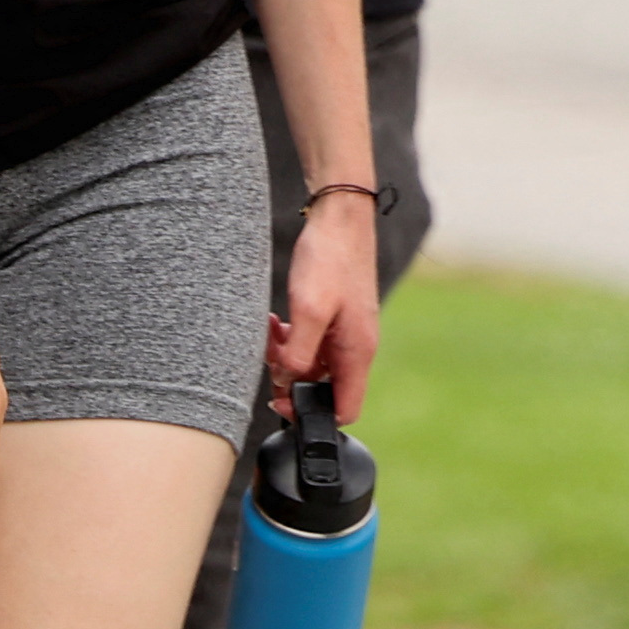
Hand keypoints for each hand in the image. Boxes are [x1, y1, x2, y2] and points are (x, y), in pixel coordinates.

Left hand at [274, 188, 383, 422]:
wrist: (338, 214)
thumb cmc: (330, 258)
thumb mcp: (310, 310)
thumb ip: (300, 353)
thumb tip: (288, 382)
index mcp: (358, 351)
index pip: (345, 408)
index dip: (313, 414)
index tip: (283, 400)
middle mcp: (355, 346)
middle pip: (323, 387)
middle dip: (292, 379)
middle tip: (270, 359)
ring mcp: (345, 330)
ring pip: (313, 364)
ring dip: (288, 356)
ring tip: (272, 333)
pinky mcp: (334, 316)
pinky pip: (311, 342)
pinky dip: (292, 338)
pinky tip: (277, 322)